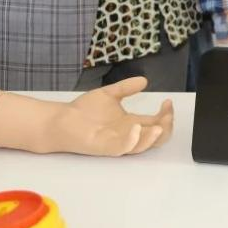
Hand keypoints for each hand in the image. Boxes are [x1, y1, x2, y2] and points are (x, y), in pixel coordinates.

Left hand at [46, 77, 173, 155]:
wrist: (60, 120)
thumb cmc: (83, 111)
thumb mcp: (109, 94)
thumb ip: (126, 88)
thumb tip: (144, 80)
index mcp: (131, 123)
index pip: (157, 123)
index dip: (167, 114)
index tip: (167, 101)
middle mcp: (128, 134)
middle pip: (157, 137)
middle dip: (167, 126)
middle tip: (166, 113)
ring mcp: (118, 142)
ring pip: (144, 146)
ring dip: (155, 136)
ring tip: (160, 124)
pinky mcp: (105, 146)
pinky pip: (124, 148)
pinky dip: (133, 140)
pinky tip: (137, 127)